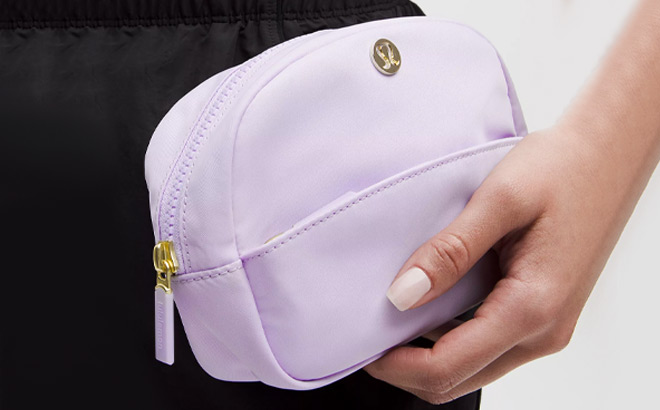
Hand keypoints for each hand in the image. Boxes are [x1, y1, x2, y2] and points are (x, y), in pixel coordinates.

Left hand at [363, 124, 636, 403]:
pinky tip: (429, 306)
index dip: (395, 364)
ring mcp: (546, 326)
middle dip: (406, 368)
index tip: (361, 342)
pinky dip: (451, 338)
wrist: (609, 154)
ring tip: (392, 319)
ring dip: (427, 354)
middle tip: (369, 334)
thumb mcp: (500, 201)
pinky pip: (488, 345)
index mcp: (531, 306)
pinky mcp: (542, 312)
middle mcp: (542, 330)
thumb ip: (450, 252)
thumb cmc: (562, 168)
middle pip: (458, 379)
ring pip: (473, 367)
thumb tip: (402, 295)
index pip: (448, 366)